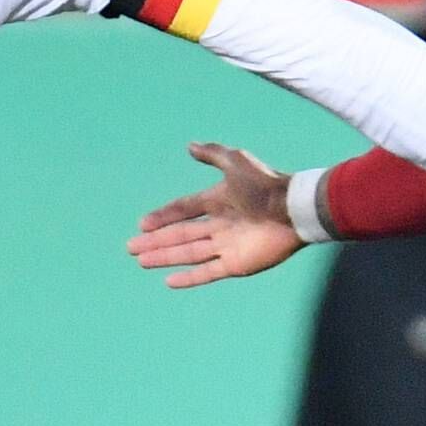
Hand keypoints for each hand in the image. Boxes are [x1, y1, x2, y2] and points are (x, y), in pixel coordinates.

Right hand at [127, 142, 303, 287]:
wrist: (293, 209)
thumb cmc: (267, 184)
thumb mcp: (236, 162)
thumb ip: (212, 154)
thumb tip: (189, 145)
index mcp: (219, 200)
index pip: (184, 209)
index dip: (163, 216)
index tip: (142, 223)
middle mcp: (220, 225)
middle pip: (181, 234)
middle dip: (156, 241)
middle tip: (132, 247)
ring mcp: (228, 246)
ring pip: (188, 253)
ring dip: (164, 257)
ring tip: (141, 261)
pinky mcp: (236, 264)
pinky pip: (207, 272)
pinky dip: (188, 277)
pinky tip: (168, 280)